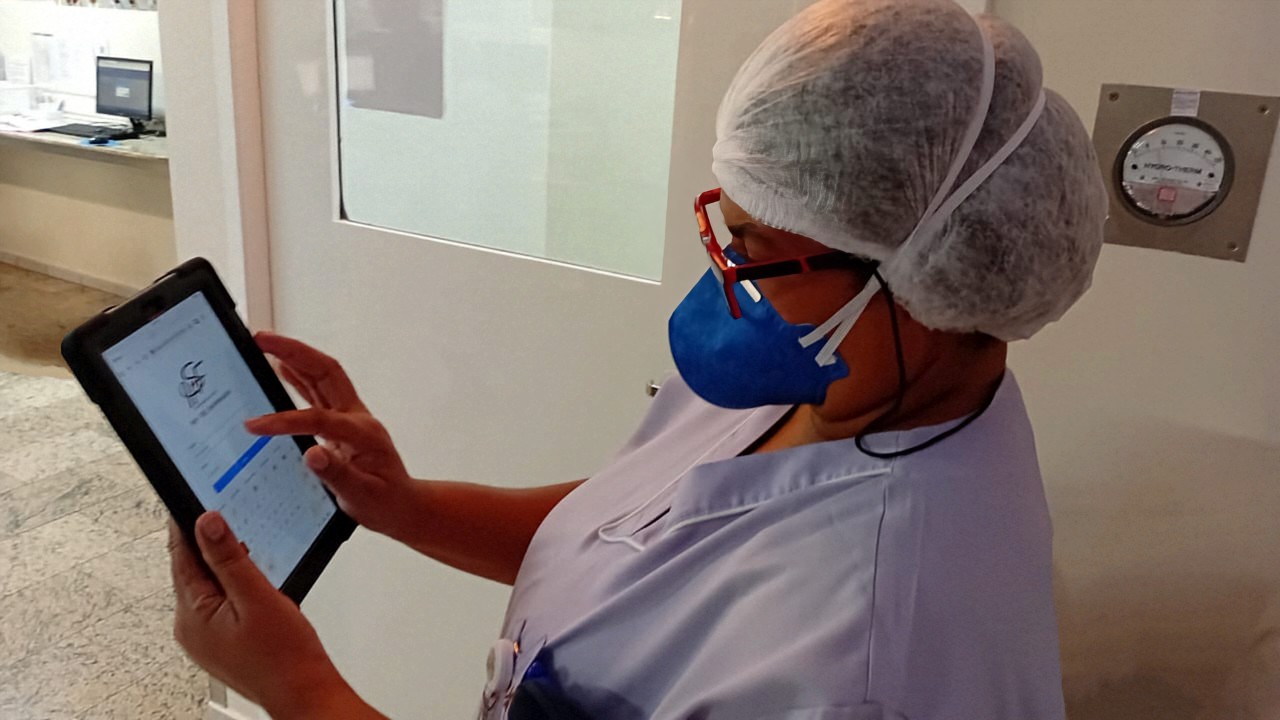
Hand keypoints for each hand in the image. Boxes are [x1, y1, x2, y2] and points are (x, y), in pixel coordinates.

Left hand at [168, 514, 377, 718]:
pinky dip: (231, 584)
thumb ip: (230, 557)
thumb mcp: (257, 596)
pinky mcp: (220, 641)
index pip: (181, 556)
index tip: (188, 499)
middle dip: (207, 543)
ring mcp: (205, 637)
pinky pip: (218, 602)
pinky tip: (251, 580)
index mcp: (193, 614)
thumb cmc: (285, 656)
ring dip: (223, 564)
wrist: (303, 691)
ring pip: (207, 585)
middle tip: (223, 513)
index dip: (185, 525)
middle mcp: (191, 627)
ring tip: (245, 546)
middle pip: (192, 570)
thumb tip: (206, 523)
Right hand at [248, 332, 418, 538]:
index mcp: (362, 434)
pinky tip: (280, 368)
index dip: (284, 421)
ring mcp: (350, 416)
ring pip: (321, 376)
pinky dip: (299, 377)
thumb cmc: (385, 503)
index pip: (318, 419)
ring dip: (294, 356)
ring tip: (263, 343)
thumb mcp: (361, 497)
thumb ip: (337, 475)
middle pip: (326, 371)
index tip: (252, 426)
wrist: (402, 506)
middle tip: (260, 339)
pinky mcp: (342, 422)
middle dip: (294, 351)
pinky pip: (318, 392)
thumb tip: (312, 454)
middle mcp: (357, 417)